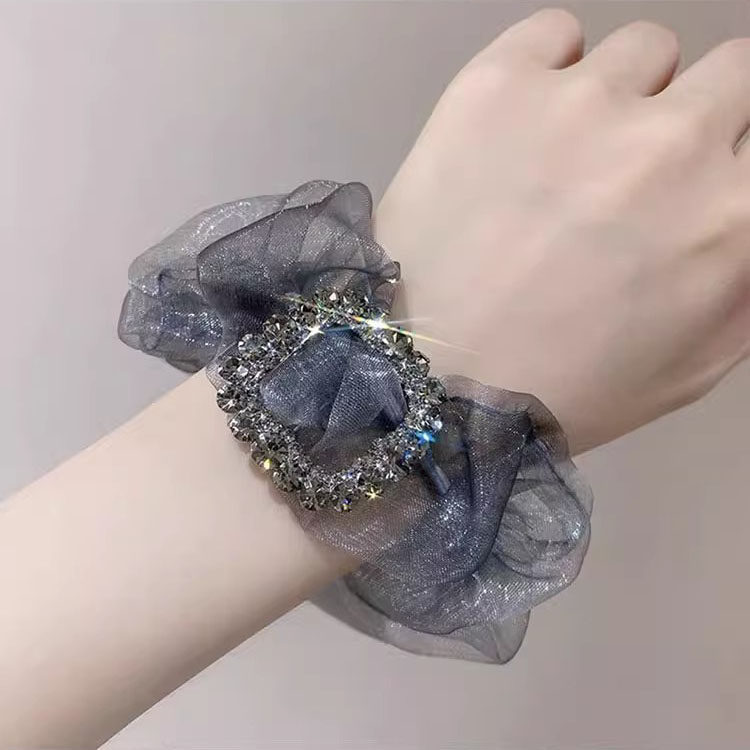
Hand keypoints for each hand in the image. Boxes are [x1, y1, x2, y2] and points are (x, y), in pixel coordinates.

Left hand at [375, 9, 749, 452]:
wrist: (430, 379)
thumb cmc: (564, 391)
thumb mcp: (693, 366)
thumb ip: (749, 281)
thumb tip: (748, 217)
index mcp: (736, 217)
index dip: (728, 169)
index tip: (693, 192)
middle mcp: (675, 139)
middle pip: (730, 73)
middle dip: (696, 121)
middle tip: (636, 176)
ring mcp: (582, 102)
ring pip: (643, 51)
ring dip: (622, 99)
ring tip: (564, 161)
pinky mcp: (498, 82)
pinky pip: (556, 33)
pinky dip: (549, 70)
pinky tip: (520, 129)